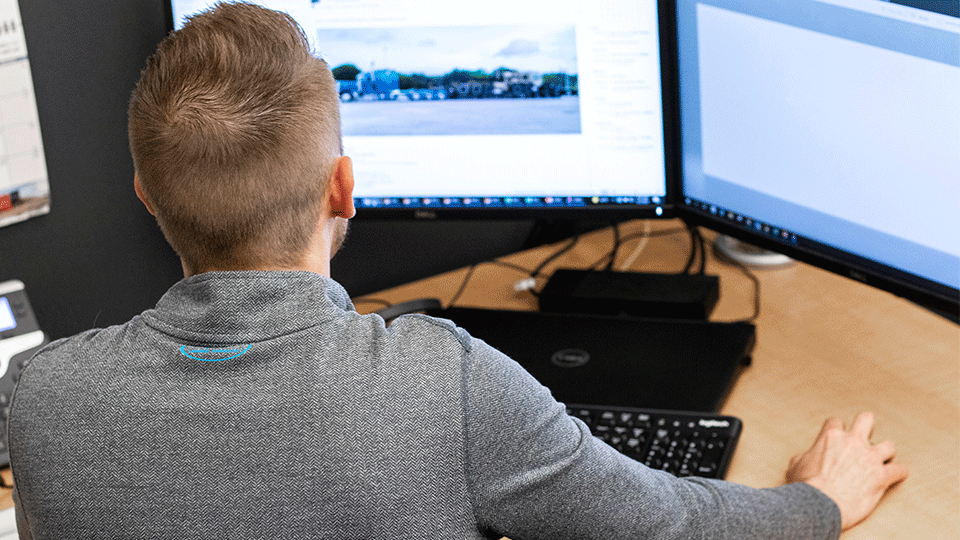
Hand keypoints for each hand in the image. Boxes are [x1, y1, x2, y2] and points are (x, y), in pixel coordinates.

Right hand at [785, 412, 908, 530]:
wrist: (819, 504)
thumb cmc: (806, 486)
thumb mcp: (795, 465)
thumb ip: (805, 456)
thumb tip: (806, 458)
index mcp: (831, 436)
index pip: (835, 422)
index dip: (836, 430)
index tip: (836, 439)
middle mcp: (853, 442)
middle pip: (866, 420)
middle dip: (867, 426)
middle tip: (864, 437)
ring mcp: (870, 458)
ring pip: (888, 445)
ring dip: (885, 453)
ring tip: (883, 459)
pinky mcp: (882, 476)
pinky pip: (900, 470)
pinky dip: (899, 472)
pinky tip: (897, 475)